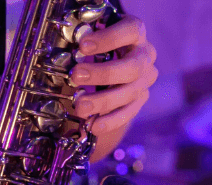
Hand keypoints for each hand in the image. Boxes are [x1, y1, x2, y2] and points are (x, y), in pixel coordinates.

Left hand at [70, 14, 157, 159]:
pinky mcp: (141, 99)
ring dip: (103, 101)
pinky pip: (129, 113)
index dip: (108, 39)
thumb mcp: (92, 36)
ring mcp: (145, 79)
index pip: (130, 31)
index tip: (83, 45)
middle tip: (76, 76)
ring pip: (131, 92)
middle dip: (103, 73)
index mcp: (136, 32)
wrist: (113, 60)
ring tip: (80, 106)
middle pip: (133, 67)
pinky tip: (94, 126)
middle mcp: (145, 55)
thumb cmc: (98, 43)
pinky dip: (110, 121)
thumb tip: (66, 50)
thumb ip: (84, 41)